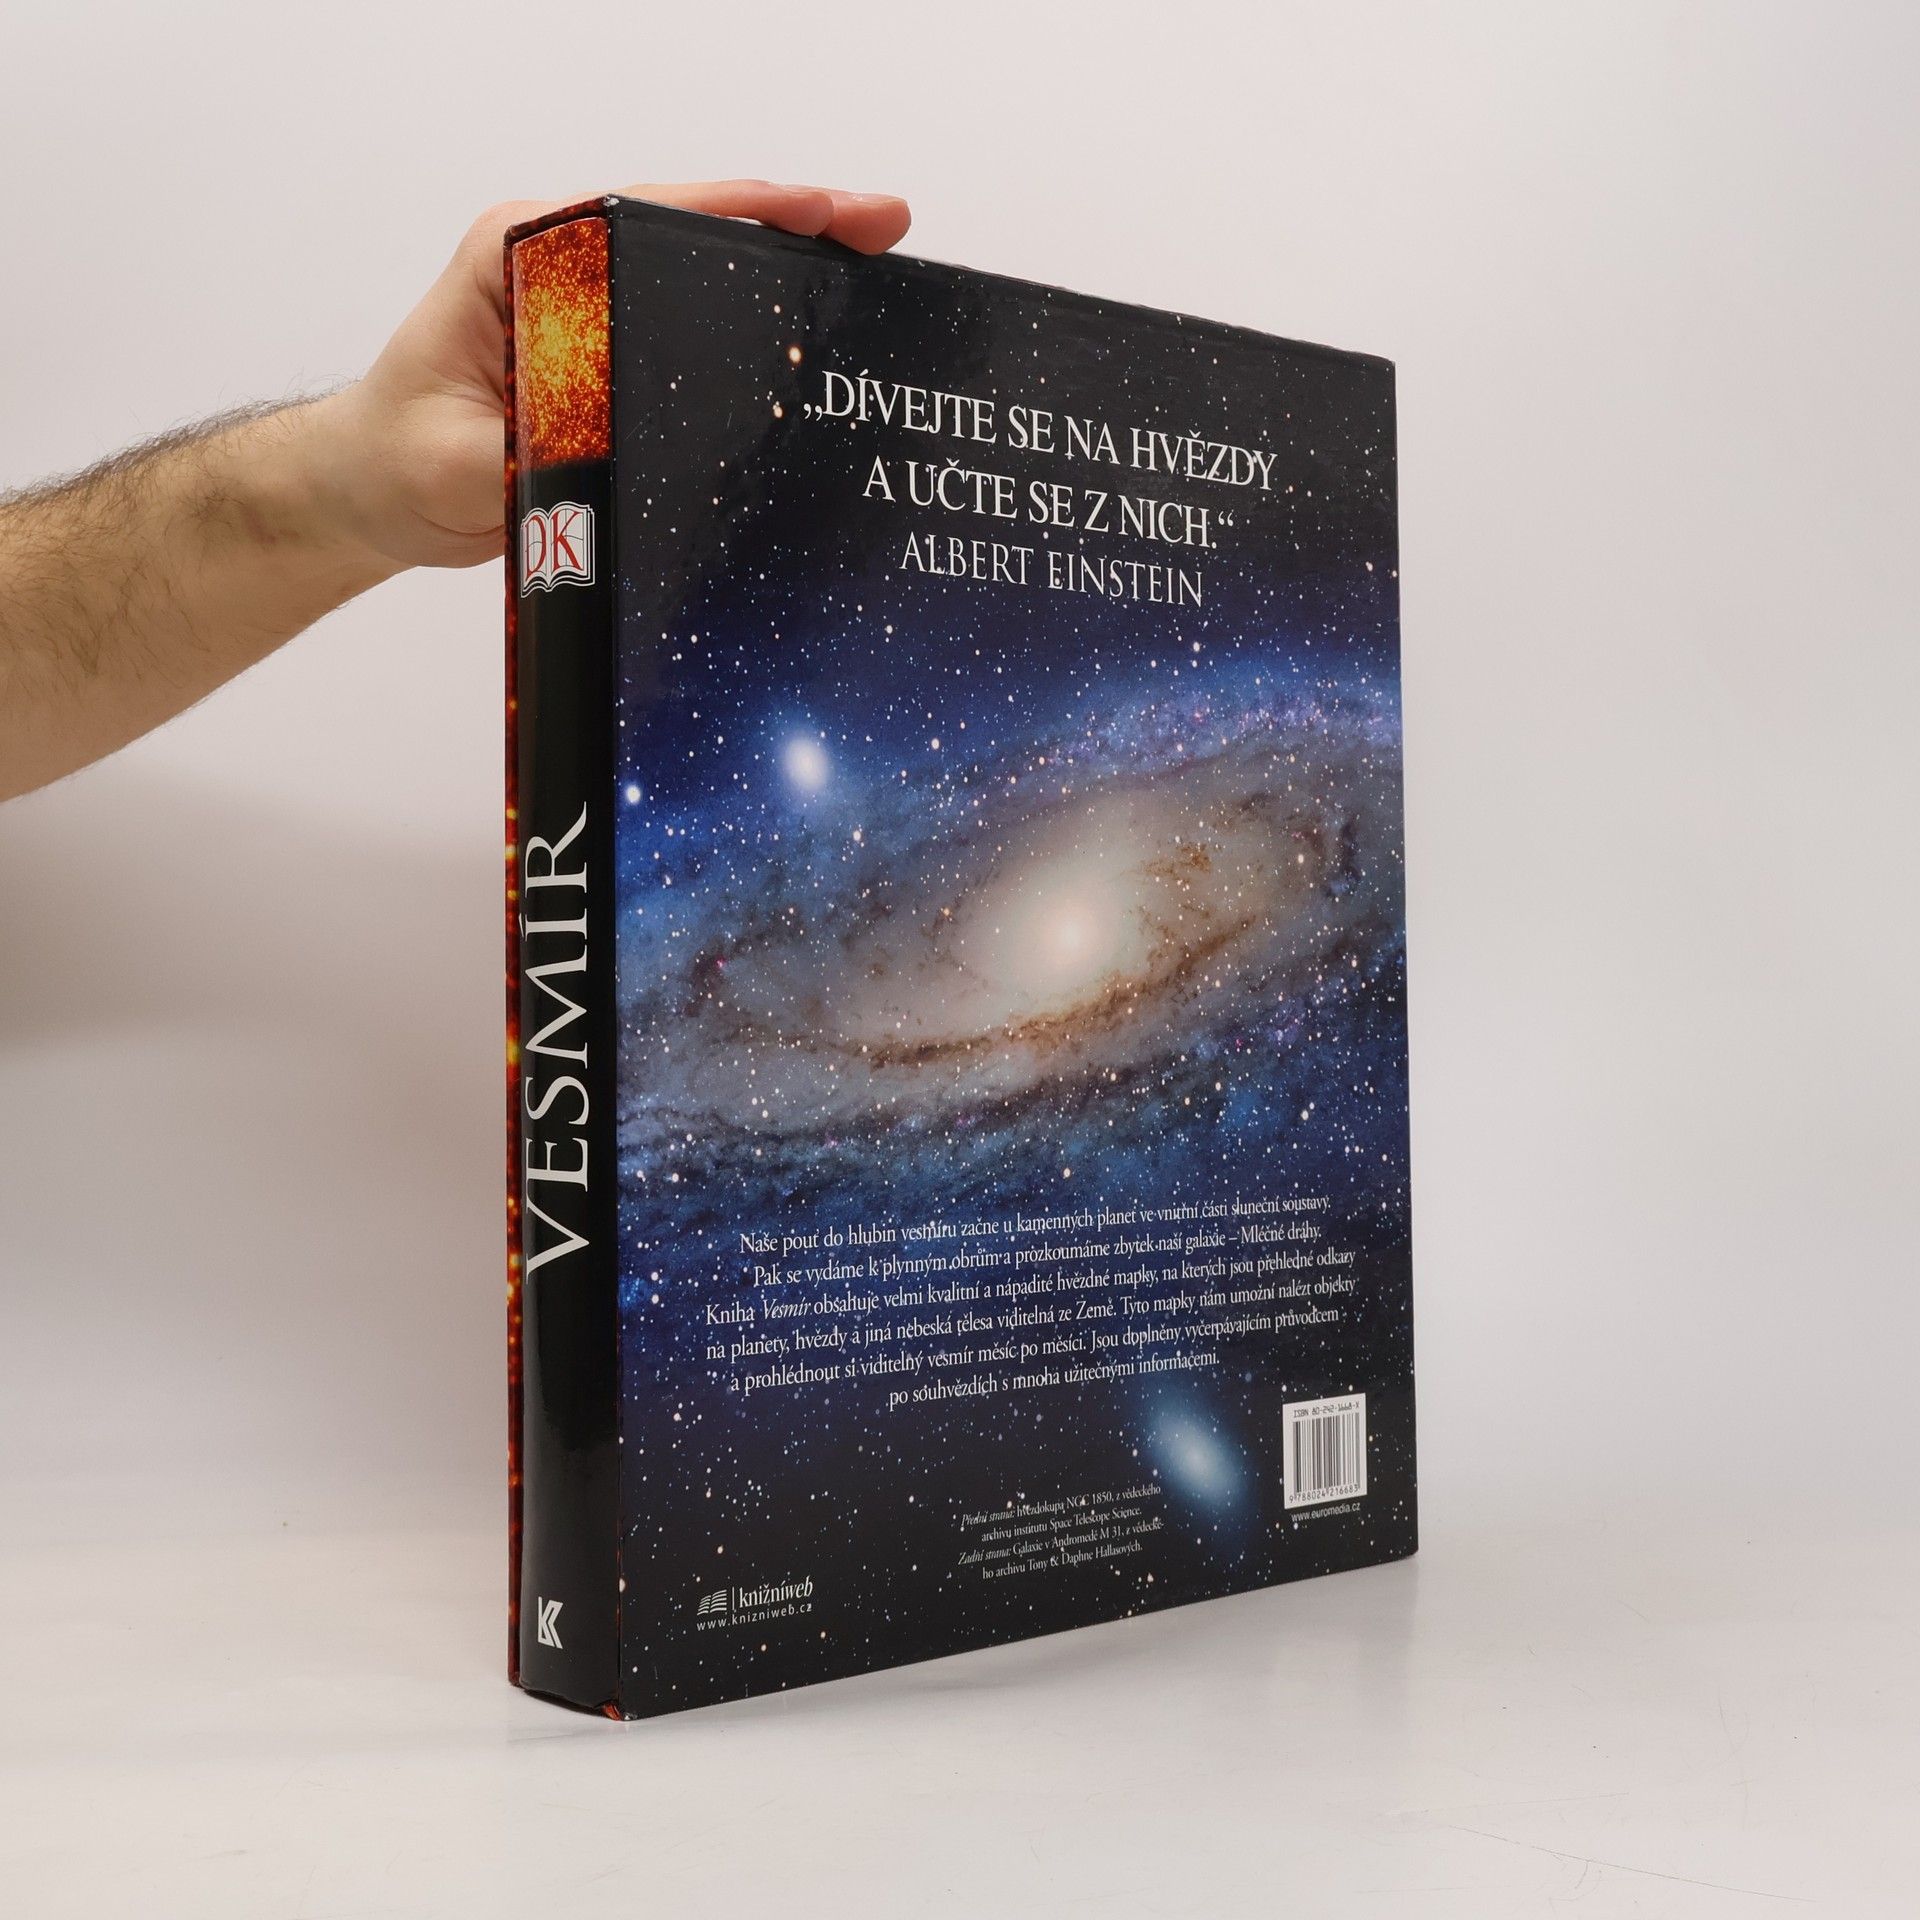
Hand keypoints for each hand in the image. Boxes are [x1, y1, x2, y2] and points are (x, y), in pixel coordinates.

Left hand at [314, 181, 912, 572]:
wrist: (373, 495)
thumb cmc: (396, 460)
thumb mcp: (457, 459)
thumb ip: (533, 446)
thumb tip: (616, 449)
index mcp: (523, 255)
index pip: (650, 215)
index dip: (747, 211)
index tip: (824, 213)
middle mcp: (564, 269)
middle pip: (697, 233)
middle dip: (797, 229)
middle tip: (885, 231)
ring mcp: (594, 315)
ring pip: (704, 284)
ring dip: (788, 283)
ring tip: (878, 284)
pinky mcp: (610, 365)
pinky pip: (693, 342)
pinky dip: (757, 338)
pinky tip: (818, 353)